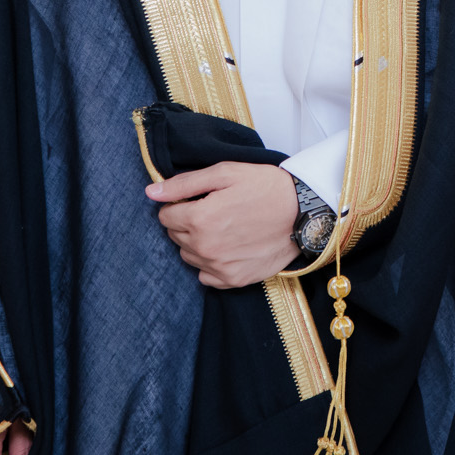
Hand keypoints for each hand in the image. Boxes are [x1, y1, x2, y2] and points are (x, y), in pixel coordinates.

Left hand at [147, 162, 300, 287]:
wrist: (303, 213)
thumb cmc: (265, 187)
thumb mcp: (225, 173)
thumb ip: (184, 184)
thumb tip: (151, 193)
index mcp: (199, 219)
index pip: (165, 216)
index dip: (179, 204)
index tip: (198, 199)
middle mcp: (205, 248)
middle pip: (175, 236)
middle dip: (187, 223)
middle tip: (214, 210)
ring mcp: (219, 267)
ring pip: (189, 256)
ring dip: (198, 242)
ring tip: (224, 227)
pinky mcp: (233, 280)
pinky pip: (205, 275)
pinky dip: (211, 263)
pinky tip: (229, 247)